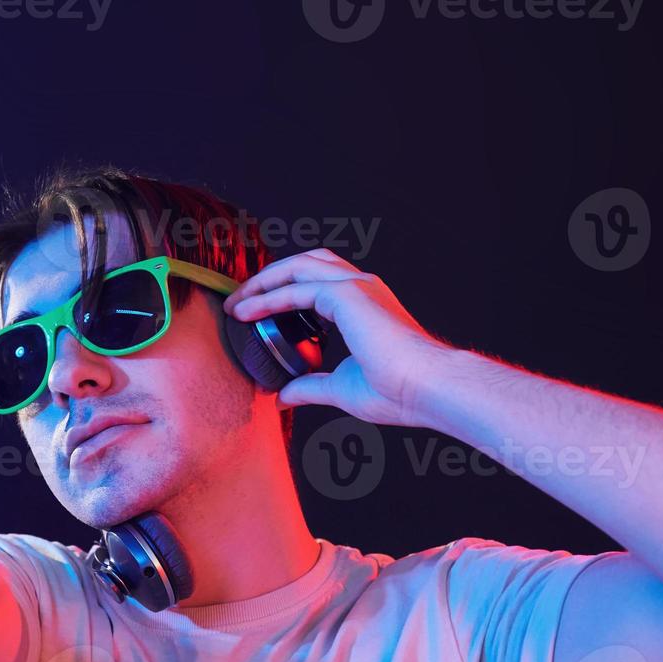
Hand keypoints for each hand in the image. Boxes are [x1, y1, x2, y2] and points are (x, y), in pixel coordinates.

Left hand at [223, 249, 454, 426]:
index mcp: (364, 304)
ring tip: (237, 303)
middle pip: (304, 264)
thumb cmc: (397, 391)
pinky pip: (296, 289)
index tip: (253, 313)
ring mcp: (355, 286)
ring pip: (297, 267)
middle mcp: (361, 286)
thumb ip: (311, 386)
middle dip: (268, 279)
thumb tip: (282, 397)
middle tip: (238, 302)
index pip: (316, 283)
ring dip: (263, 282)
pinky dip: (269, 297)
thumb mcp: (341, 389)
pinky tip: (247, 311)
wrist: (425, 388)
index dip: (282, 291)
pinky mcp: (347, 295)